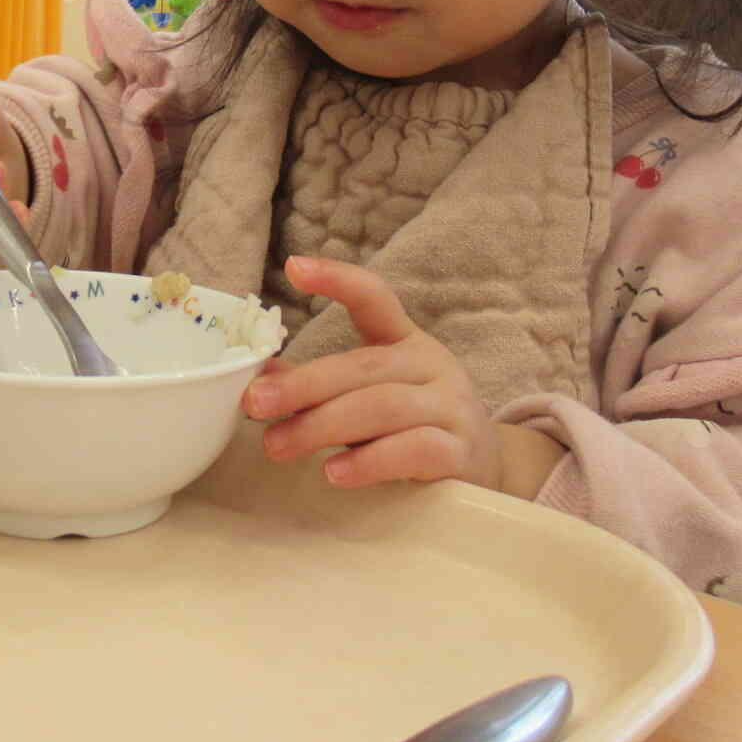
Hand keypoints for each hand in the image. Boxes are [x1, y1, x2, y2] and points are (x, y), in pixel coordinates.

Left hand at [240, 256, 564, 496]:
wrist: (487, 470)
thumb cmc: (416, 426)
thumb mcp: (371, 397)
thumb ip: (323, 387)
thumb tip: (262, 376)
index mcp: (406, 343)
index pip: (374, 298)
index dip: (337, 279)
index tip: (295, 268)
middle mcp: (432, 366)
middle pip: (363, 366)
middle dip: (303, 385)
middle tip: (254, 404)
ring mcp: (451, 407)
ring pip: (382, 406)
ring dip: (322, 426)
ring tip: (278, 445)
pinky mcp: (461, 453)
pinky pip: (415, 450)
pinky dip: (370, 461)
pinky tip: (335, 472)